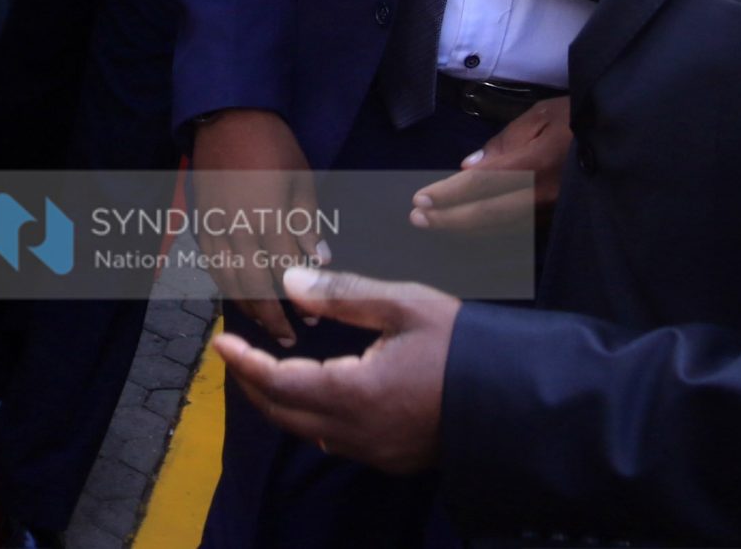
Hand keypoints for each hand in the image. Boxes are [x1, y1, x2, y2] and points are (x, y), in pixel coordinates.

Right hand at [190, 108, 322, 344]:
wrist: (229, 117)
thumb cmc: (274, 144)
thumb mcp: (302, 179)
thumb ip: (307, 222)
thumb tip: (320, 259)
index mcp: (268, 216)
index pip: (286, 270)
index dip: (300, 298)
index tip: (311, 318)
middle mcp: (238, 227)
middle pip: (253, 285)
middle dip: (271, 316)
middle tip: (288, 336)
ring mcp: (214, 225)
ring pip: (227, 280)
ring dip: (247, 307)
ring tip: (265, 324)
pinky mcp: (200, 221)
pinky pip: (211, 264)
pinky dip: (225, 285)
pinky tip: (239, 296)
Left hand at [212, 265, 454, 474]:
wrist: (518, 396)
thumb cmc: (462, 343)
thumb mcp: (402, 304)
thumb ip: (341, 295)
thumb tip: (288, 282)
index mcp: (353, 394)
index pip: (278, 383)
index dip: (244, 363)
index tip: (221, 342)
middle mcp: (357, 433)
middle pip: (285, 414)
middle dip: (253, 385)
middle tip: (237, 355)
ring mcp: (376, 452)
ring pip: (308, 432)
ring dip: (282, 403)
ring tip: (267, 369)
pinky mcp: (394, 458)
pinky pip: (337, 442)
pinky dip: (313, 418)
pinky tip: (315, 395)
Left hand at [410, 97, 568, 233]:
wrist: (624, 138)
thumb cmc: (579, 118)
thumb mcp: (541, 116)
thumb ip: (504, 143)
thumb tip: (469, 166)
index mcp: (536, 163)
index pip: (482, 184)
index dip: (448, 195)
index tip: (420, 199)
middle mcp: (543, 195)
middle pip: (487, 215)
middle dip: (449, 219)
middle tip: (418, 218)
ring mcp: (552, 212)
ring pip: (500, 228)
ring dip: (464, 228)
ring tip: (434, 224)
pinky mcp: (558, 221)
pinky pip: (517, 229)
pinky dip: (488, 231)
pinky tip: (468, 230)